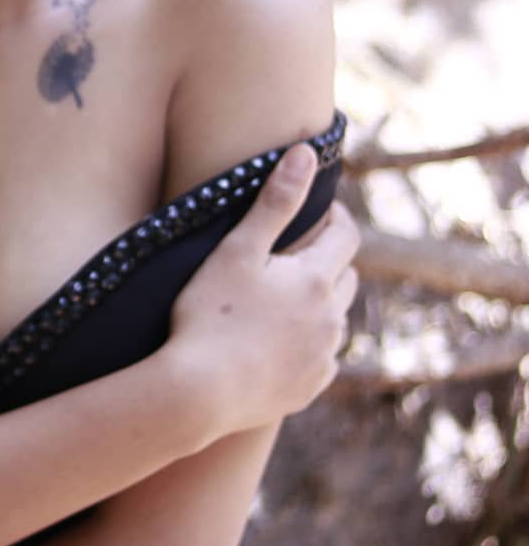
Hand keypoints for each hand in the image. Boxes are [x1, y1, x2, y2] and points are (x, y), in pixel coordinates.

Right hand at [165, 142, 359, 439]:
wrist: (197, 393)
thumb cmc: (208, 315)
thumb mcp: (237, 250)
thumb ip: (275, 201)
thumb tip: (306, 152)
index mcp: (317, 280)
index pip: (347, 236)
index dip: (337, 218)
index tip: (323, 211)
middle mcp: (331, 319)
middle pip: (347, 279)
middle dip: (329, 262)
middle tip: (298, 256)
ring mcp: (322, 358)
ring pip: (335, 321)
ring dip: (320, 306)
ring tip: (285, 302)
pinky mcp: (308, 390)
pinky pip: (321, 361)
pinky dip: (309, 347)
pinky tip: (280, 346)